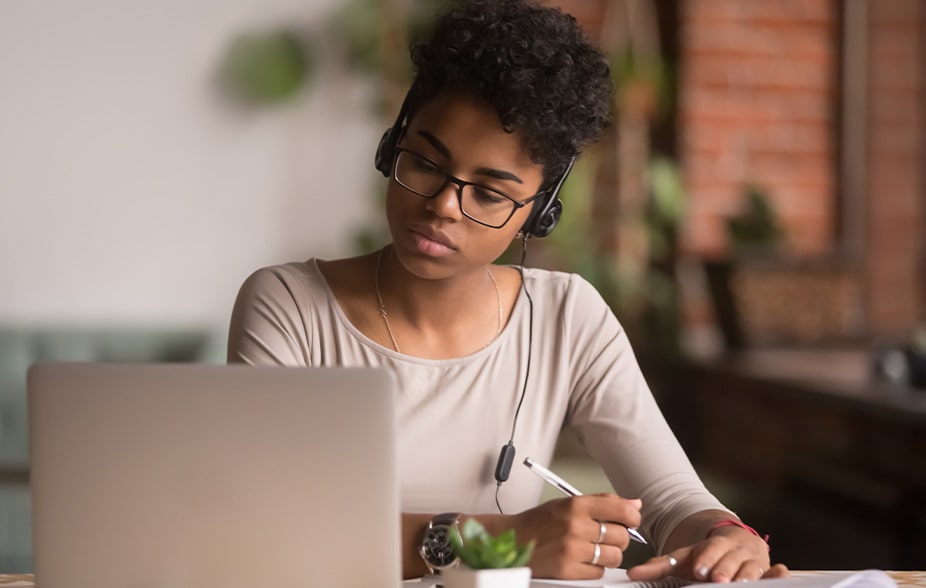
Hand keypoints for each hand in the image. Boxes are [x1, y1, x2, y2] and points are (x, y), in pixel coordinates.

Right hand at [495, 493, 642, 578]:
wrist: (511, 540)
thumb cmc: (539, 522)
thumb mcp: (568, 503)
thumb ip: (602, 502)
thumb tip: (634, 504)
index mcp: (576, 505)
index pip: (621, 509)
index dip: (632, 517)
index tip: (631, 520)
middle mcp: (575, 526)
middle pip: (621, 536)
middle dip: (618, 538)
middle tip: (605, 537)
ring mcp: (572, 549)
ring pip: (614, 556)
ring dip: (608, 556)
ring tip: (593, 550)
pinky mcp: (567, 570)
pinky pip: (599, 572)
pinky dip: (594, 569)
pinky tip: (581, 560)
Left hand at [627, 525, 788, 582]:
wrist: (733, 543)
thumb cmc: (705, 556)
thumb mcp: (683, 559)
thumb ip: (658, 567)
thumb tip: (632, 574)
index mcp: (713, 545)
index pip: (709, 551)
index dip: (706, 559)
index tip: (700, 570)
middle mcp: (734, 551)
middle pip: (730, 560)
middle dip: (725, 570)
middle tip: (718, 579)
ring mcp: (752, 561)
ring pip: (752, 568)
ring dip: (748, 575)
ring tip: (742, 583)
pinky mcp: (766, 570)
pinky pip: (773, 572)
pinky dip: (778, 573)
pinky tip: (781, 573)